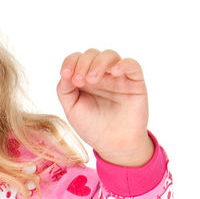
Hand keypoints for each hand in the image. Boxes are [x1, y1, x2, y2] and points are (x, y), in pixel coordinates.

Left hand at [56, 49, 151, 164]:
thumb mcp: (72, 110)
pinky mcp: (134, 81)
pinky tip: (114, 72)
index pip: (76, 59)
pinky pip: (131, 64)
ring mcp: (118, 76)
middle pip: (91, 54)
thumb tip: (65, 72)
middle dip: (83, 64)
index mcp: (84, 79)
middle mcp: (101, 74)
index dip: (70, 62)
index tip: (66, 75)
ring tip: (92, 79)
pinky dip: (123, 64)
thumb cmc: (93, 127)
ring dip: (99, 63)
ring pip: (110, 55)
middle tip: (80, 81)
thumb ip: (65, 90)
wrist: (115, 145)